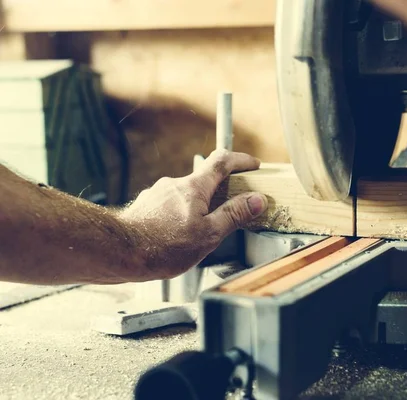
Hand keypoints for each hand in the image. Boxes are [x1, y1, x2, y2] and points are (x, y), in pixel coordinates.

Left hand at [119, 149, 267, 280]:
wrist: (118, 252)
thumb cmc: (162, 246)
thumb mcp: (209, 235)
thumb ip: (234, 215)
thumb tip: (256, 200)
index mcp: (194, 188)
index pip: (222, 162)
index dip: (241, 160)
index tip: (253, 165)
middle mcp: (174, 184)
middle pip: (204, 180)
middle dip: (220, 191)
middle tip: (231, 207)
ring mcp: (158, 194)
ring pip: (186, 195)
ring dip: (198, 206)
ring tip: (201, 231)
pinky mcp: (146, 206)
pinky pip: (170, 205)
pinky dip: (180, 214)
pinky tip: (177, 235)